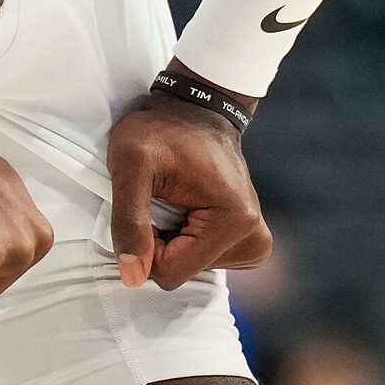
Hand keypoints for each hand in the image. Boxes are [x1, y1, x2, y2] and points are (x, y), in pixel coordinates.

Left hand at [106, 73, 271, 289]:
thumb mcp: (131, 164)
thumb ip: (128, 222)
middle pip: (183, 274)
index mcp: (234, 221)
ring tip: (174, 201)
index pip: (170, 272)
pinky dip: (187, 244)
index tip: (146, 205)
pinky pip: (205, 262)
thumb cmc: (162, 129)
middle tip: (160, 200)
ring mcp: (256, 239)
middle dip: (159, 245)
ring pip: (192, 269)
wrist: (197, 106)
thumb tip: (134, 278)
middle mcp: (254, 236)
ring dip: (172, 244)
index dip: (143, 245)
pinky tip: (185, 211)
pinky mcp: (249, 239)